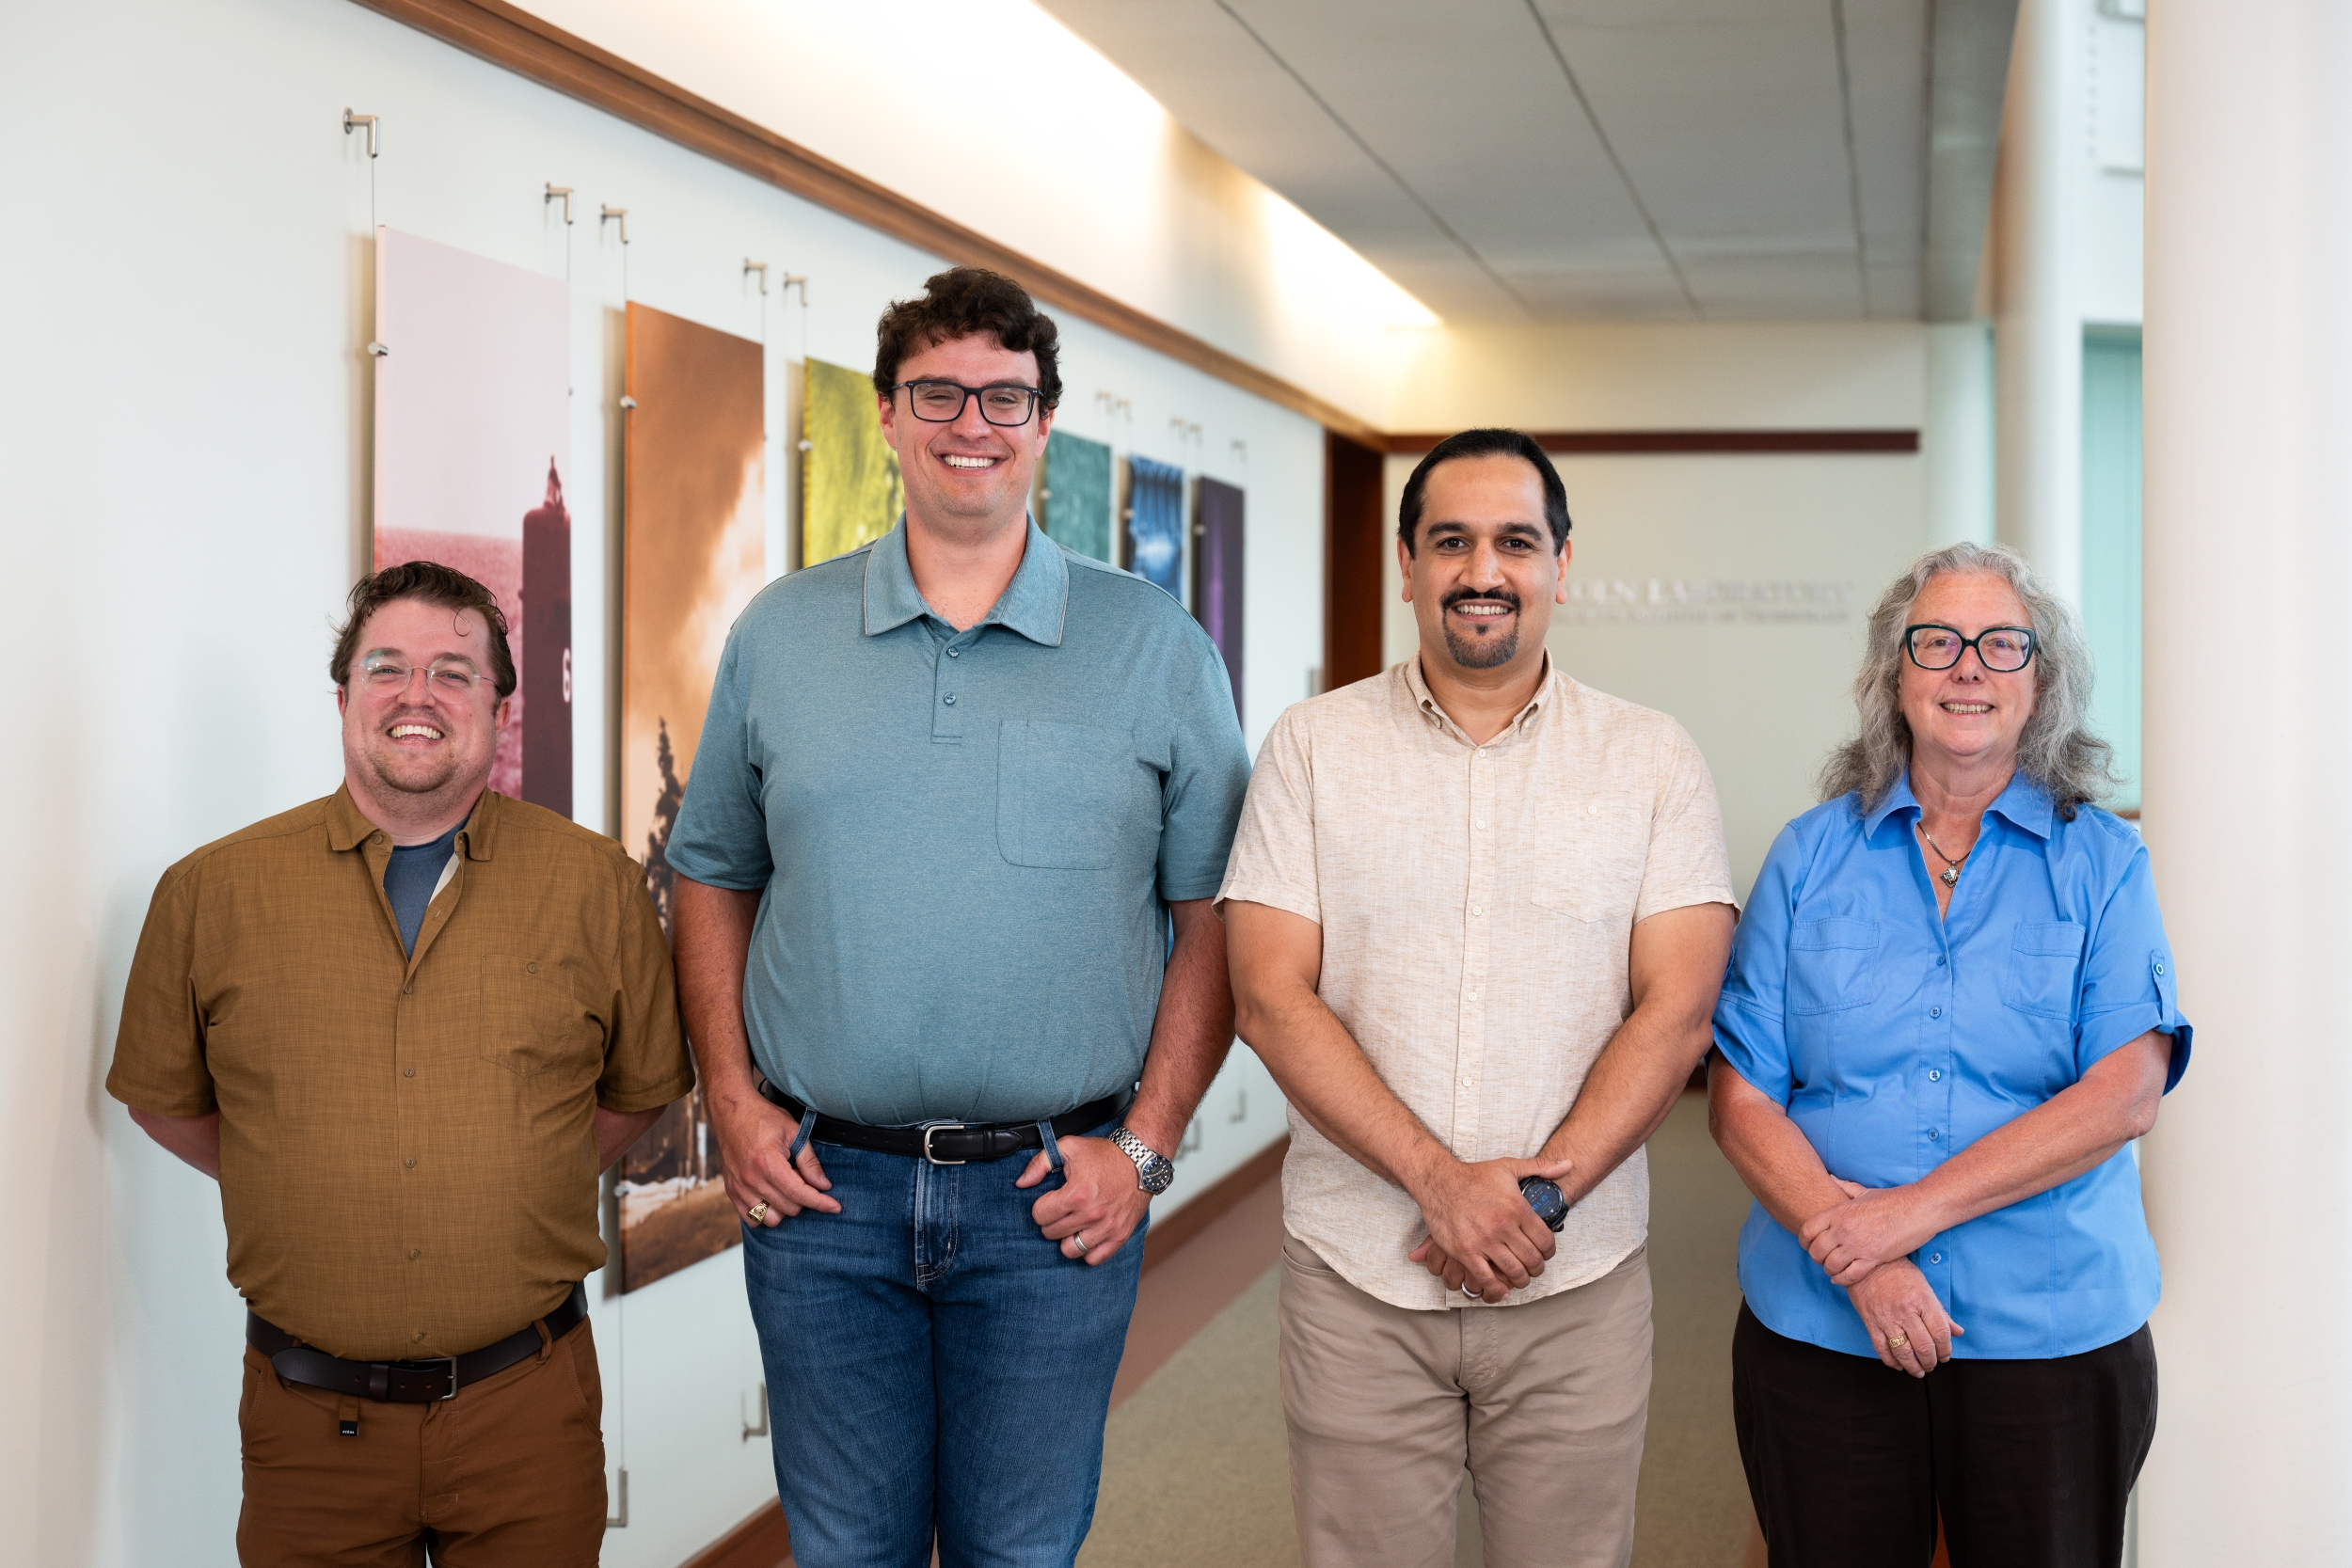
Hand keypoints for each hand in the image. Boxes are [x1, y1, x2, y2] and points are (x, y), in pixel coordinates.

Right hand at [710, 1091, 838, 1225]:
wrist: (731, 1111)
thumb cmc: (763, 1117)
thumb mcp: (793, 1131)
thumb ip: (809, 1161)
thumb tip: (823, 1185)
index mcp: (768, 1163)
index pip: (800, 1194)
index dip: (821, 1203)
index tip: (835, 1207)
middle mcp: (751, 1180)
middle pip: (789, 1208)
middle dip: (804, 1198)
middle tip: (803, 1178)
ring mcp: (739, 1188)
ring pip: (771, 1219)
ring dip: (785, 1209)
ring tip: (787, 1188)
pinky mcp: (731, 1191)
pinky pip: (751, 1219)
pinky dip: (765, 1213)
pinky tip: (772, 1197)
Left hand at [1019, 1136, 1151, 1264]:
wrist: (1140, 1159)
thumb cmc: (1104, 1154)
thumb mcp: (1068, 1147)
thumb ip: (1039, 1164)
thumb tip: (1021, 1184)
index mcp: (1076, 1193)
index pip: (1040, 1215)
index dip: (1041, 1206)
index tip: (1051, 1199)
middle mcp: (1091, 1214)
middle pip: (1051, 1233)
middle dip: (1051, 1221)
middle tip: (1061, 1210)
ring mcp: (1106, 1227)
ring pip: (1070, 1250)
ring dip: (1067, 1238)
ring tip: (1073, 1224)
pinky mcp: (1120, 1235)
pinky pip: (1095, 1258)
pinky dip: (1087, 1250)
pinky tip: (1087, 1235)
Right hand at [1403, 1154, 1572, 1299]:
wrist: (1439, 1181)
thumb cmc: (1474, 1175)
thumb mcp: (1509, 1166)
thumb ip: (1541, 1167)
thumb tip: (1569, 1164)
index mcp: (1517, 1208)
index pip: (1546, 1241)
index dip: (1549, 1252)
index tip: (1545, 1254)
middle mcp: (1503, 1226)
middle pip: (1532, 1260)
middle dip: (1537, 1269)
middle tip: (1533, 1269)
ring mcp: (1484, 1241)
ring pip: (1514, 1272)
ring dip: (1521, 1280)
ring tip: (1519, 1278)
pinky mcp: (1465, 1251)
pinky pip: (1486, 1279)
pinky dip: (1497, 1289)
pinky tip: (1501, 1290)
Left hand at [1801, 1183, 1942, 1285]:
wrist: (1918, 1208)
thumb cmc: (1892, 1199)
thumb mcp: (1864, 1191)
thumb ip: (1844, 1186)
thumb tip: (1830, 1177)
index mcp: (1839, 1212)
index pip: (1807, 1230)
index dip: (1804, 1241)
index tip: (1808, 1245)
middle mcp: (1844, 1229)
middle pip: (1816, 1250)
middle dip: (1816, 1258)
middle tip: (1822, 1259)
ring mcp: (1858, 1244)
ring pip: (1830, 1265)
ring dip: (1829, 1270)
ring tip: (1832, 1270)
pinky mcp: (1873, 1258)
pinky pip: (1850, 1275)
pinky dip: (1842, 1280)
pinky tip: (1841, 1278)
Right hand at [1847, 1260, 1962, 1377]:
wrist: (1867, 1262)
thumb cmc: (1898, 1271)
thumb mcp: (1924, 1287)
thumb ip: (1941, 1312)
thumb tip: (1957, 1332)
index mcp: (1922, 1300)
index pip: (1940, 1333)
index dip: (1946, 1349)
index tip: (1945, 1355)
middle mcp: (1906, 1311)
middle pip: (1924, 1347)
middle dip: (1931, 1361)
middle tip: (1932, 1364)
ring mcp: (1887, 1318)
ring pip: (1903, 1352)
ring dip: (1913, 1367)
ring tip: (1918, 1370)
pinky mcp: (1871, 1322)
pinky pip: (1882, 1349)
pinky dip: (1891, 1361)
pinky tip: (1898, 1364)